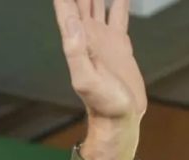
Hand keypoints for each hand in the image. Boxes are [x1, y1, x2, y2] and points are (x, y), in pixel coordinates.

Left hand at [54, 0, 146, 159]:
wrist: (121, 119)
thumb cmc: (104, 105)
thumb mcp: (88, 79)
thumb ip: (76, 52)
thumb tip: (71, 21)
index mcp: (78, 37)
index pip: (67, 3)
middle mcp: (87, 33)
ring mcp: (102, 36)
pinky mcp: (118, 42)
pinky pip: (118, 11)